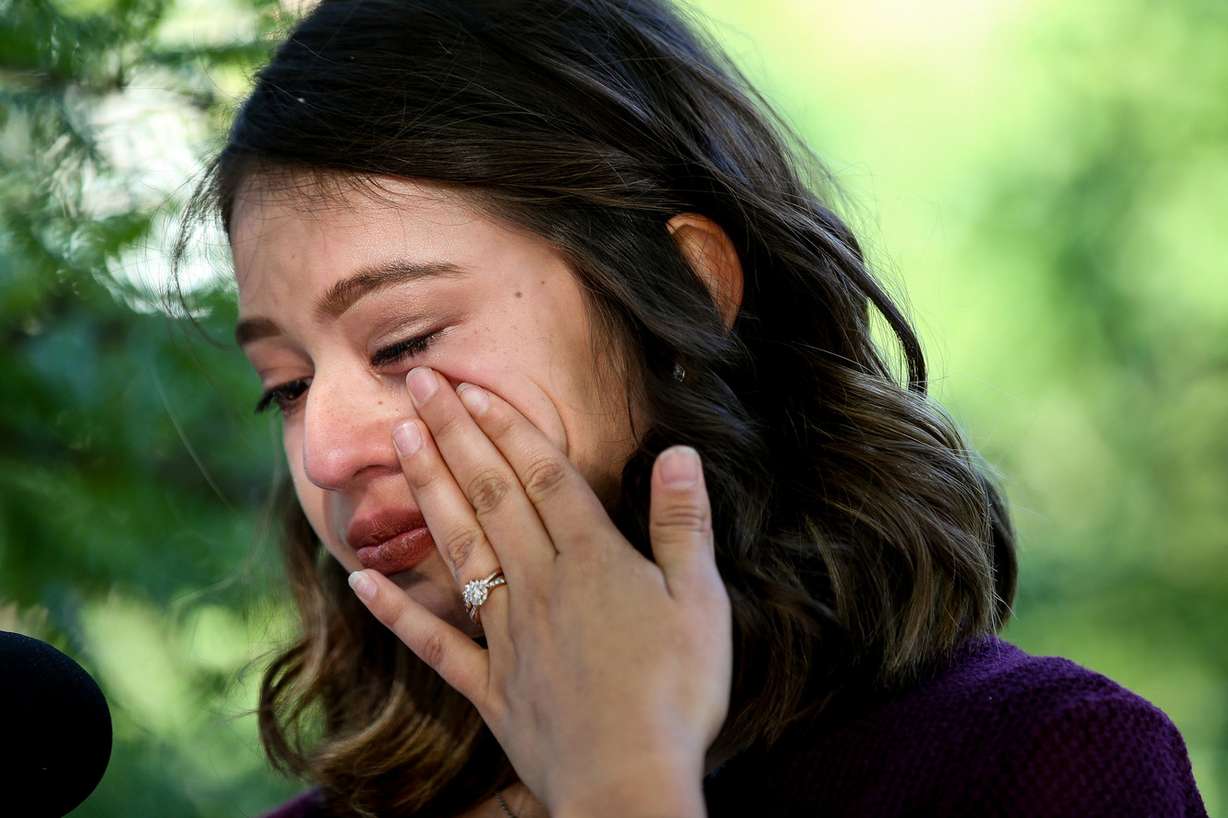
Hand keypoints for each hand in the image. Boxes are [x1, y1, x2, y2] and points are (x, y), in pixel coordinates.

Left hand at [346, 365, 731, 816]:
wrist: (628, 783)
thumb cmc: (676, 693)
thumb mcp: (701, 602)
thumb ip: (682, 525)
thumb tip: (680, 453)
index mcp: (591, 559)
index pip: (542, 476)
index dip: (506, 426)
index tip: (469, 385)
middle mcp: (538, 583)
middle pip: (491, 495)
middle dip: (453, 435)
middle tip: (415, 384)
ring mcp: (506, 633)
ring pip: (458, 548)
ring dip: (426, 491)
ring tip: (396, 443)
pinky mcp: (489, 686)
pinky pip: (434, 644)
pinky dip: (396, 612)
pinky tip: (359, 581)